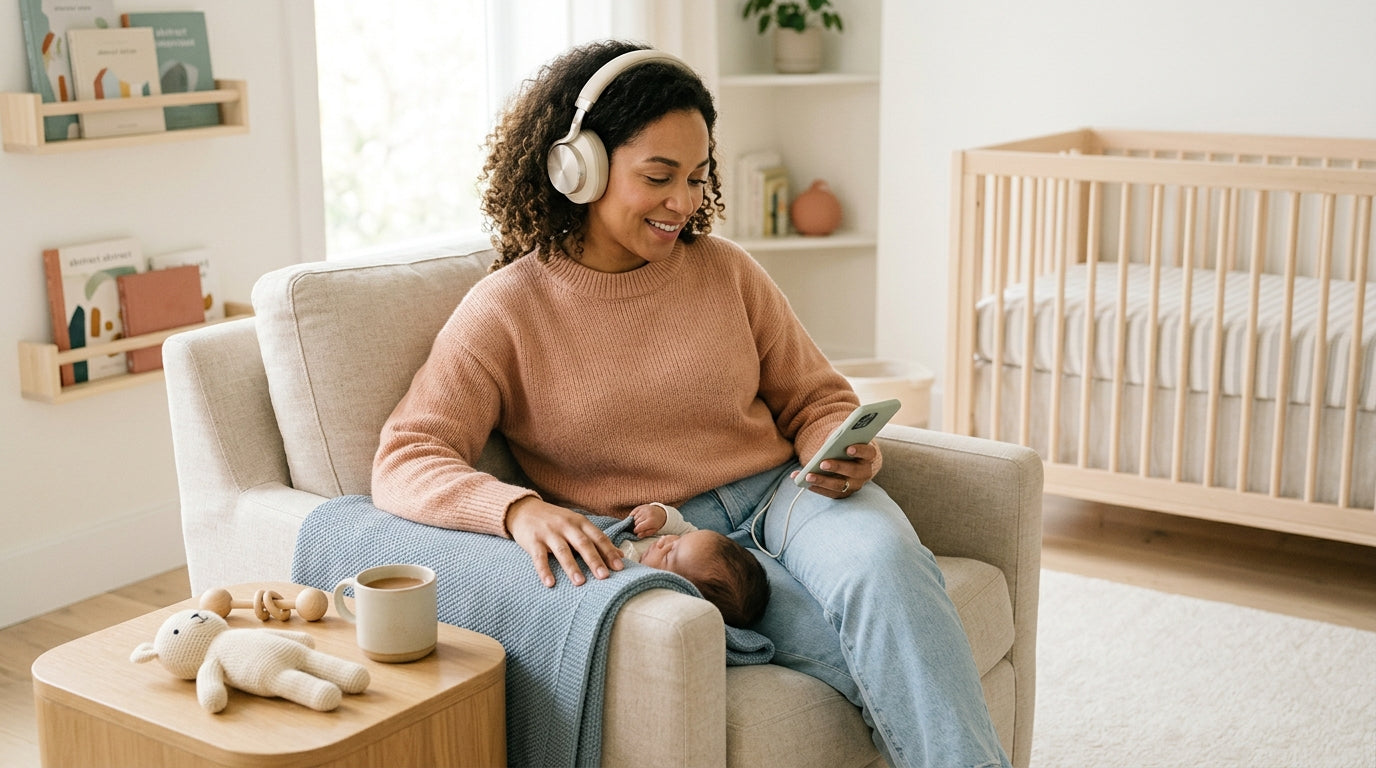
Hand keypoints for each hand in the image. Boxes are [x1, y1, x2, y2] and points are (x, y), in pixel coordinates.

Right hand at [505, 497, 624, 587]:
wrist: (524, 509)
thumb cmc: (555, 521)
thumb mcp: (577, 525)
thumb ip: (596, 539)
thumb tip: (621, 555)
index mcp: (580, 522)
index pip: (598, 537)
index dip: (609, 551)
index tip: (619, 567)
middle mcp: (566, 526)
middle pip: (583, 543)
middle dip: (594, 560)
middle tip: (604, 576)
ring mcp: (549, 532)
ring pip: (563, 551)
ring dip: (572, 567)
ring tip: (580, 582)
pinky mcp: (533, 540)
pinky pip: (539, 557)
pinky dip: (544, 570)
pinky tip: (550, 583)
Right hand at [629, 503, 666, 536]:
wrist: (661, 512)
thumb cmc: (657, 522)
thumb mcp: (654, 530)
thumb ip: (646, 533)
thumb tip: (638, 535)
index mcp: (651, 521)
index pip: (639, 527)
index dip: (636, 530)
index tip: (635, 532)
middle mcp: (647, 514)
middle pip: (636, 522)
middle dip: (636, 526)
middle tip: (639, 527)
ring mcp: (644, 509)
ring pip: (634, 517)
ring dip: (635, 521)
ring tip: (639, 522)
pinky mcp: (641, 506)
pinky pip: (633, 512)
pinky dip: (633, 516)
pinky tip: (636, 518)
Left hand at [792, 442, 877, 498]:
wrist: (845, 460)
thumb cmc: (843, 446)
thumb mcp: (843, 440)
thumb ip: (840, 439)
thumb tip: (829, 442)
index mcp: (868, 456)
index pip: (868, 453)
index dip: (860, 450)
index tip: (848, 448)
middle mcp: (864, 472)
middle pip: (854, 471)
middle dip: (837, 467)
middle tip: (822, 464)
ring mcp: (854, 485)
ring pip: (840, 485)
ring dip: (822, 481)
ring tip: (808, 476)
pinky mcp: (844, 493)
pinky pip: (830, 493)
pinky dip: (816, 488)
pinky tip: (804, 482)